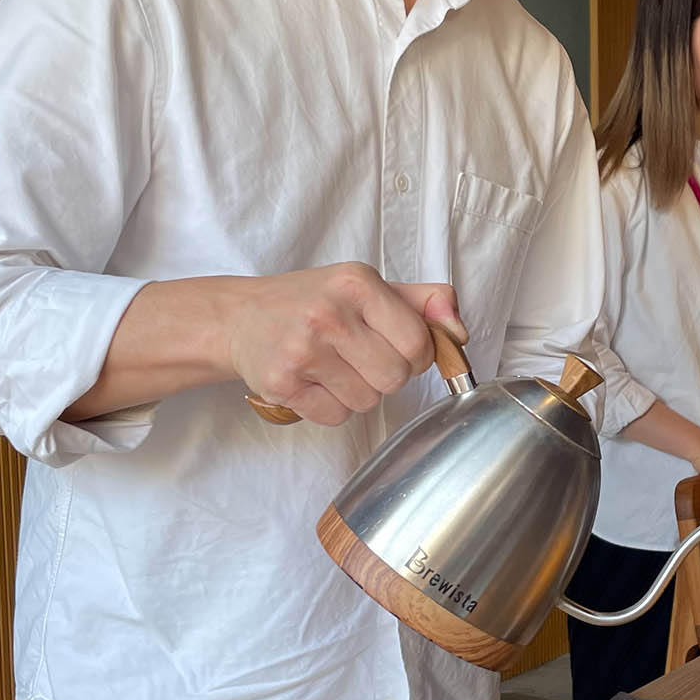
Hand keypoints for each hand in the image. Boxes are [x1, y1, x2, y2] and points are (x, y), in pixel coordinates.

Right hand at [229, 263, 465, 426]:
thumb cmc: (311, 302)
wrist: (241, 317)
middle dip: (387, 374)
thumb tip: (458, 331)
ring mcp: (301, 351)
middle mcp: (328, 314)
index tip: (398, 348)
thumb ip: (422, 302)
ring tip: (334, 367)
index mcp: (356, 283)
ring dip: (359, 392)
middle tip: (361, 357)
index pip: (417, 342)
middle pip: (395, 377)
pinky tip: (314, 381)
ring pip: (368, 401)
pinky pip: (336, 416)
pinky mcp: (282, 384)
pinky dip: (332, 406)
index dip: (416, 354)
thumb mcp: (366, 287)